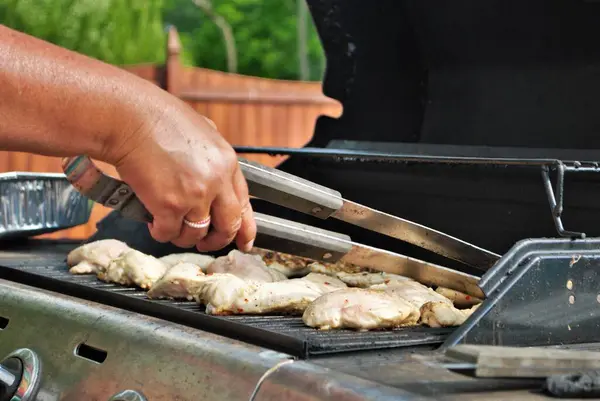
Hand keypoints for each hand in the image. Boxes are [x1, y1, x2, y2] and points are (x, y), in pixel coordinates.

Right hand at [104, 93, 255, 252]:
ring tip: (170, 224)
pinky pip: (168, 233)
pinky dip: (160, 232)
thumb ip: (212, 156)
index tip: (245, 243)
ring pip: (196, 234)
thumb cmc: (158, 119)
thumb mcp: (202, 131)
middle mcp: (216, 182)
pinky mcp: (169, 206)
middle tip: (205, 243)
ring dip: (182, 235)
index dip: (245, 229)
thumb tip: (216, 171)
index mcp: (227, 163)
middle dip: (217, 240)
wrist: (129, 118)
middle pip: (228, 226)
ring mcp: (195, 196)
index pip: (244, 204)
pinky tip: (153, 221)